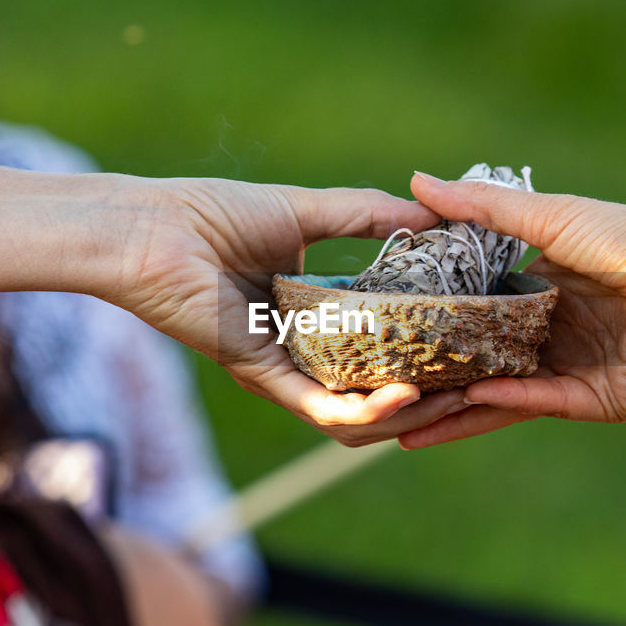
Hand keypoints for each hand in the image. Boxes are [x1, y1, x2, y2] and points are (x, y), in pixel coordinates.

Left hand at [108, 177, 456, 438]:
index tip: (470, 341)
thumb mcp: (308, 210)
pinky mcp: (261, 374)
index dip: (424, 349)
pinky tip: (405, 395)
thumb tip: (431, 215)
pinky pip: (319, 408)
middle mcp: (301, 349)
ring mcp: (282, 368)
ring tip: (449, 398)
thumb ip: (368, 216)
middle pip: (372, 392)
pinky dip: (363, 411)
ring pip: (351, 415)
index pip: (378, 345)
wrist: (152, 228)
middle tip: (473, 385)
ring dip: (404, 414)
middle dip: (428, 397)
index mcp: (312, 314)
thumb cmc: (214, 214)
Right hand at [400, 172, 625, 447]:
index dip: (432, 326)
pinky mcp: (594, 400)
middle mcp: (549, 335)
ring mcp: (570, 370)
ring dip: (457, 411)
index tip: (386, 334)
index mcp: (539, 293)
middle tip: (380, 394)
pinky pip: (539, 403)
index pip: (472, 316)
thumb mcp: (547, 218)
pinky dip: (506, 404)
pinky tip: (470, 400)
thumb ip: (481, 210)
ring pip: (501, 397)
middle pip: (480, 364)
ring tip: (403, 429)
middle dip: (436, 382)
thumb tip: (415, 180)